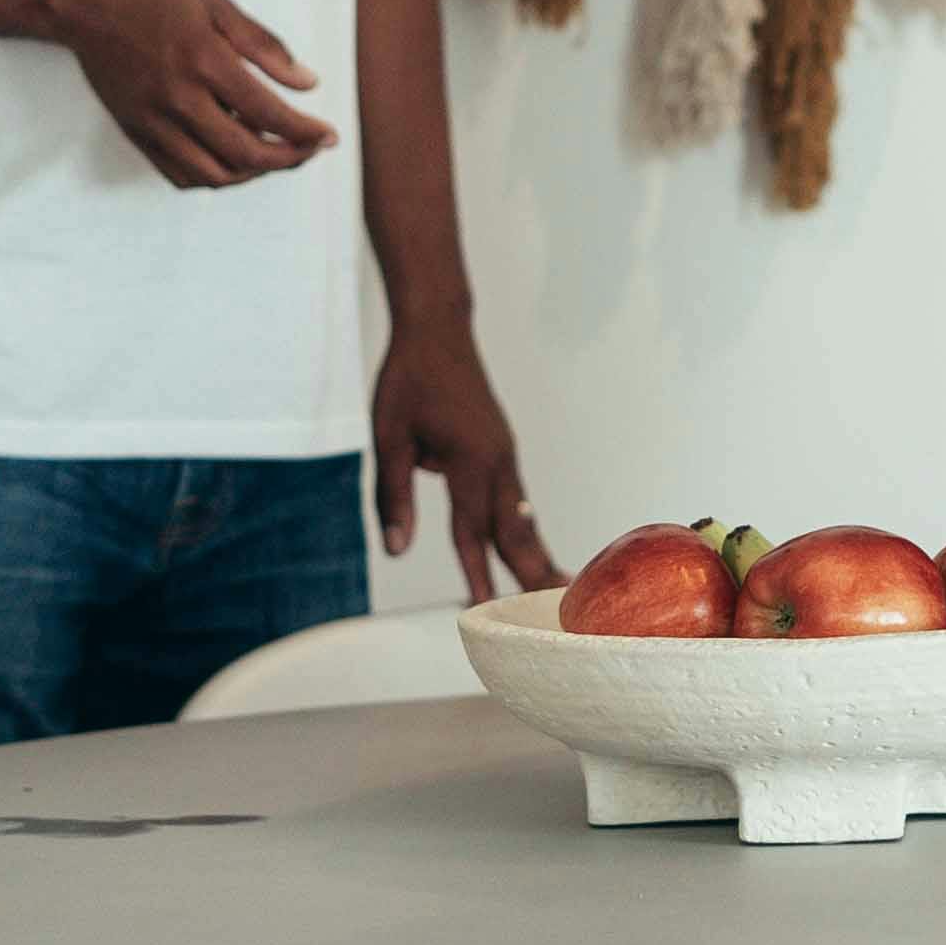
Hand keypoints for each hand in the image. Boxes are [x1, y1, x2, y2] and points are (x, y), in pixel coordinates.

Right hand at [47, 0, 336, 188]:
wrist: (83, 0)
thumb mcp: (216, 4)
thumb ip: (264, 46)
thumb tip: (307, 82)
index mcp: (205, 62)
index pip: (269, 114)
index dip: (305, 132)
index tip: (328, 136)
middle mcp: (178, 99)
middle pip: (245, 154)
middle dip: (288, 158)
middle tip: (310, 150)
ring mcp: (153, 121)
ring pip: (213, 174)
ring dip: (252, 174)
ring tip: (275, 156)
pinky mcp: (135, 131)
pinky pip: (178, 173)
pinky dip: (212, 176)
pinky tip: (231, 159)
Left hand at [368, 323, 561, 602]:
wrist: (437, 327)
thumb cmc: (409, 379)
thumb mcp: (389, 437)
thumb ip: (393, 496)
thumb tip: (397, 551)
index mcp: (469, 461)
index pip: (473, 532)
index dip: (478, 575)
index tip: (488, 613)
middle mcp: (497, 462)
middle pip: (518, 532)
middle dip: (533, 575)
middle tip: (556, 616)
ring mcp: (504, 456)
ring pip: (523, 518)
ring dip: (536, 556)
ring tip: (556, 592)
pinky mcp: (501, 450)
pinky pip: (517, 501)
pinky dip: (526, 531)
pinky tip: (529, 550)